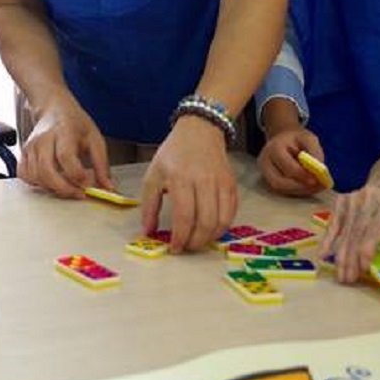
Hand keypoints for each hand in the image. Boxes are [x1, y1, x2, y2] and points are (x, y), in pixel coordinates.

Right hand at [18, 102, 111, 196]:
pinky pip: (24, 175)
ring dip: (52, 188)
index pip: (66, 157)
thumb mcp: (95, 139)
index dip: (77, 175)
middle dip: (64, 188)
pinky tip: (50, 182)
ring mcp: (31, 146)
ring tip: (68, 187)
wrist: (54, 109)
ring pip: (36, 176)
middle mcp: (44, 139)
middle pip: (47, 171)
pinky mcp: (24, 153)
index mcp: (64, 131)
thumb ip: (102, 165)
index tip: (88, 185)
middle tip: (79, 193)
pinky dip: (37, 184)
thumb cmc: (75, 123)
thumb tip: (108, 187)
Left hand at [140, 115, 235, 249]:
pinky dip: (223, 226)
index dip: (180, 237)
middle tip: (187, 248)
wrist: (199, 131)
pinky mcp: (231, 184)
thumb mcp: (153, 175)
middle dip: (196, 241)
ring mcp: (220, 182)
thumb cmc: (173, 154)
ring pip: (222, 220)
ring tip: (199, 241)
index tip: (175, 248)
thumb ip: (149, 205)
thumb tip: (147, 231)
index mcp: (180, 178)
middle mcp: (203, 180)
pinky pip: (232, 212)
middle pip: (205, 221)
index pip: (184, 216)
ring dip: (211, 238)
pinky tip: (212, 230)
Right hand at [258, 127, 326, 196]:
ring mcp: (265, 173)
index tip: (316, 179)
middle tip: (317, 186)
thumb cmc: (297, 140)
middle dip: (300, 187)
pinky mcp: (269, 181)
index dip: (302, 175)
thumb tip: (321, 171)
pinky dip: (299, 191)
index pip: (286, 165)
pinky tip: (310, 186)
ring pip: (281, 189)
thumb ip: (315, 153)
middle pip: (278, 182)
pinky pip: (284, 191)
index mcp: (274, 148)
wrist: (283, 139)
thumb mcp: (308, 139)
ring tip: (317, 186)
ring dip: (301, 190)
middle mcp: (265, 162)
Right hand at [319, 175, 379, 284]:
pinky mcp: (340, 201)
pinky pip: (333, 224)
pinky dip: (328, 241)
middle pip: (357, 232)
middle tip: (348, 279)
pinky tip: (323, 254)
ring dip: (341, 255)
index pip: (375, 228)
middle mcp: (368, 198)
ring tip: (340, 274)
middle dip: (351, 258)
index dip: (368, 248)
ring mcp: (352, 199)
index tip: (364, 268)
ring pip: (344, 231)